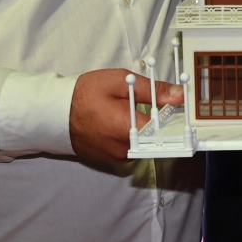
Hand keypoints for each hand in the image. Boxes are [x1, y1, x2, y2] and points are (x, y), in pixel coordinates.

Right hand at [69, 68, 185, 165]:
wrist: (54, 114)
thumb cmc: (85, 94)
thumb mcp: (120, 82)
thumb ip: (152, 90)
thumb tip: (180, 95)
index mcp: (129, 129)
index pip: (168, 131)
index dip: (179, 119)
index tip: (187, 111)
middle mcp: (125, 149)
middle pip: (158, 140)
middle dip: (165, 124)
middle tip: (166, 107)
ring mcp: (117, 157)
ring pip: (145, 145)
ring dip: (149, 130)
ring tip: (144, 110)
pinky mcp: (111, 159)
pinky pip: (132, 148)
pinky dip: (135, 135)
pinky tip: (129, 120)